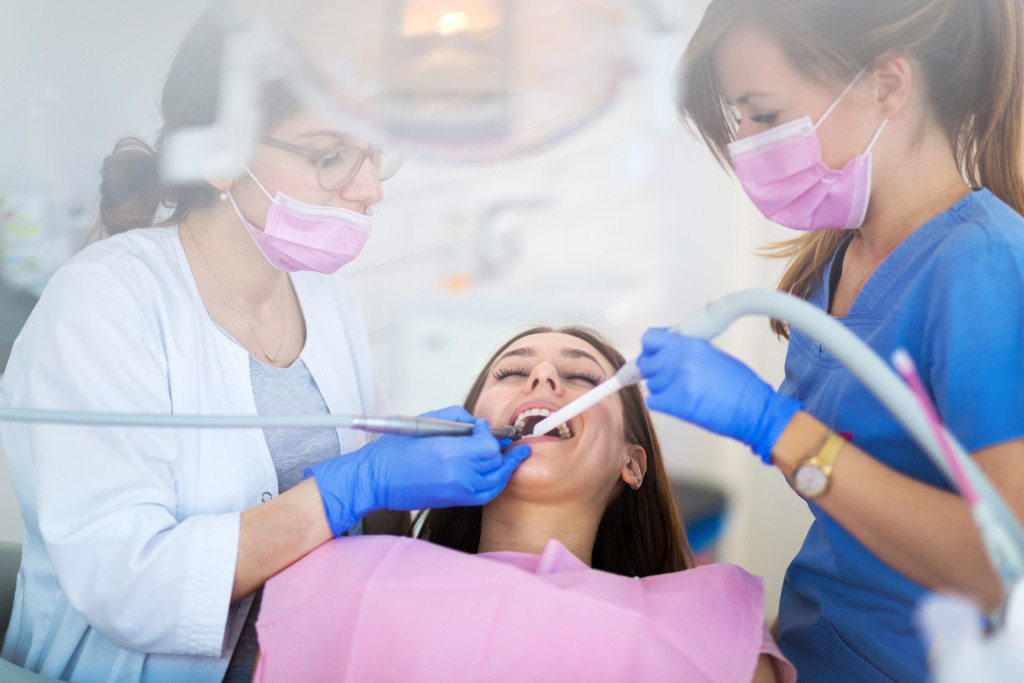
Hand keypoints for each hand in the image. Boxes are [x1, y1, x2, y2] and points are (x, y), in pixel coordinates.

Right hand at [305, 406, 531, 535]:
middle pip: (495, 462)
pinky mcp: (453, 501)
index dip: (489, 433)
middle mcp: (458, 475)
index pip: (488, 445)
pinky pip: (486, 494)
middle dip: (502, 448)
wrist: (375, 480)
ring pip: (496, 480)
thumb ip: (457, 418)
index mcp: (449, 453)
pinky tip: (500, 473)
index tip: (482, 426)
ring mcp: (457, 491)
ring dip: (506, 466)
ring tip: (516, 455)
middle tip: (506, 438)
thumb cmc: (394, 451)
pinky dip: (496, 483)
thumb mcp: (425, 423)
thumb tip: (477, 424)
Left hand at [635, 328, 801, 462]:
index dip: (650, 347)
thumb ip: (687, 349)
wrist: (753, 410)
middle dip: (653, 369)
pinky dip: (661, 403)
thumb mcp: (712, 354)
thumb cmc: (740, 385)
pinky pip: (652, 402)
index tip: (653, 353)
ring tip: (684, 390)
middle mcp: (680, 361)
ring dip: (662, 387)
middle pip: (645, 363)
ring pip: (650, 383)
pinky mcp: (675, 404)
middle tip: (668, 375)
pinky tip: (679, 403)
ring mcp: (676, 383)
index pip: (650, 339)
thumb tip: (668, 350)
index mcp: (690, 345)